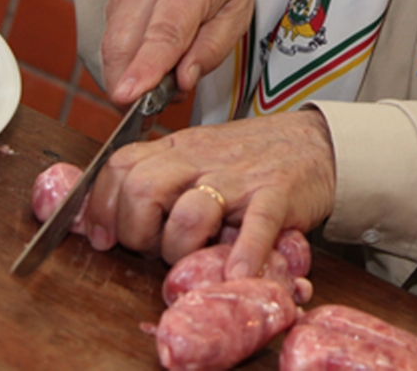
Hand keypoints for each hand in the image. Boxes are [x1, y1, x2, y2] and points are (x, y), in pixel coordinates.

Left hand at [83, 110, 335, 279]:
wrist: (315, 143)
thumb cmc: (250, 158)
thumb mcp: (196, 156)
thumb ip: (158, 178)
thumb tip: (106, 217)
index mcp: (178, 148)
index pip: (120, 165)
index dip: (101, 205)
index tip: (102, 236)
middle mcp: (202, 159)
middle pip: (143, 187)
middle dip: (136, 230)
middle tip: (151, 249)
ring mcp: (239, 178)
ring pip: (190, 212)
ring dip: (181, 248)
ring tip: (192, 262)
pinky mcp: (276, 196)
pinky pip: (255, 225)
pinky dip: (244, 253)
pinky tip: (237, 272)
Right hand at [100, 0, 254, 102]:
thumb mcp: (238, 10)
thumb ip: (212, 49)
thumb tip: (183, 81)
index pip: (163, 34)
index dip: (144, 69)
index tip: (127, 97)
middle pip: (124, 44)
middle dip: (128, 87)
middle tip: (151, 108)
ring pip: (110, 45)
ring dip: (125, 77)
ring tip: (156, 84)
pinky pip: (110, 39)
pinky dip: (122, 62)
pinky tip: (145, 65)